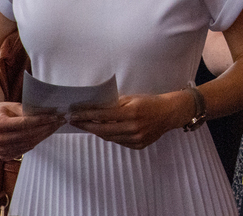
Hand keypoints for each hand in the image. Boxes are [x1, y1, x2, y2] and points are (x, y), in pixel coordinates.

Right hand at [0, 100, 63, 160]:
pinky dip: (37, 142)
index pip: (25, 123)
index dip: (42, 120)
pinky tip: (45, 134)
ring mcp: (0, 150)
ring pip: (29, 144)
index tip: (55, 117)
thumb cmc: (2, 111)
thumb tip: (46, 113)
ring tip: (56, 127)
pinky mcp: (4, 156)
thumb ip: (26, 110)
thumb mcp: (11, 105)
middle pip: (29, 135)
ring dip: (45, 135)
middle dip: (47, 128)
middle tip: (60, 121)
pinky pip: (25, 149)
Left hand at [70, 92, 186, 149]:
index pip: (102, 115)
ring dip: (97, 131)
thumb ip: (114, 104)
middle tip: (74, 122)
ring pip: (109, 138)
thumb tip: (95, 109)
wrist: (169, 113)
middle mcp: (133, 127)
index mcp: (132, 112)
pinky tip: (106, 130)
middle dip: (86, 126)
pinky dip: (111, 136)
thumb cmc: (150, 102)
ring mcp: (136, 138)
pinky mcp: (138, 145)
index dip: (85, 115)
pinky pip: (119, 142)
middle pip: (102, 130)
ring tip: (88, 125)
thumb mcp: (132, 98)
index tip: (73, 114)